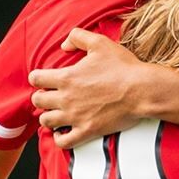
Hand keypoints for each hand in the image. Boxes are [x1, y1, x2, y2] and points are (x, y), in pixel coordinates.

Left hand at [28, 29, 150, 148]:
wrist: (142, 90)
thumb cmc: (123, 67)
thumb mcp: (100, 43)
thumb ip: (78, 37)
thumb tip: (63, 45)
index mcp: (67, 77)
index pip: (36, 79)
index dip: (38, 77)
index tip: (44, 78)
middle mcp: (66, 98)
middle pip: (38, 101)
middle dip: (41, 97)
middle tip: (51, 95)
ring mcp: (75, 117)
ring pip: (46, 121)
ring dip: (48, 116)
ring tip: (57, 112)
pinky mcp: (86, 131)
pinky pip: (62, 142)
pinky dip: (58, 138)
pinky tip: (63, 131)